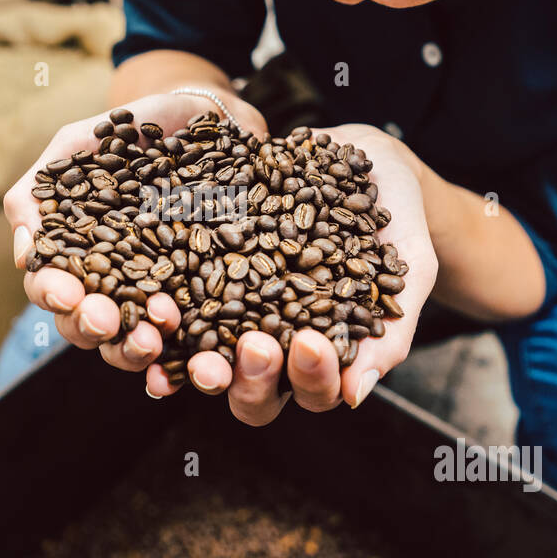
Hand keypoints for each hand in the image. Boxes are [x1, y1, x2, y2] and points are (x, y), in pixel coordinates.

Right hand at [3, 90, 268, 383]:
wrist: (212, 115)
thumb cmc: (137, 128)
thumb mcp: (78, 144)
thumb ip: (40, 190)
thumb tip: (24, 255)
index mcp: (76, 254)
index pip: (51, 289)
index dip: (55, 295)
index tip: (68, 292)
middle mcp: (113, 285)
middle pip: (88, 327)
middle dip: (93, 328)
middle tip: (109, 320)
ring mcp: (161, 295)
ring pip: (134, 343)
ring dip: (135, 348)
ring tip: (156, 335)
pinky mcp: (208, 300)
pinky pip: (194, 340)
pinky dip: (189, 355)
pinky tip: (194, 354)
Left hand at [146, 123, 437, 424]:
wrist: (363, 158)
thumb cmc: (396, 218)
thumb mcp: (409, 266)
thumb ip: (391, 330)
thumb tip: (354, 398)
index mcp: (321, 358)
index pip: (311, 393)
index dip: (309, 379)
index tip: (310, 341)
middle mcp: (271, 347)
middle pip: (249, 393)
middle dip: (249, 377)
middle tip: (253, 343)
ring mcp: (231, 313)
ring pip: (203, 358)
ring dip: (190, 355)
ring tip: (190, 332)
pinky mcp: (198, 270)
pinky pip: (171, 297)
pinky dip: (156, 302)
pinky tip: (147, 292)